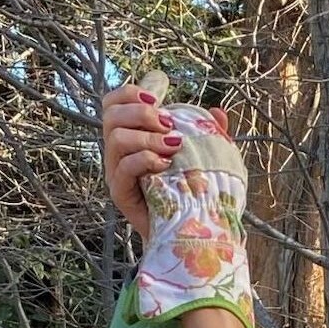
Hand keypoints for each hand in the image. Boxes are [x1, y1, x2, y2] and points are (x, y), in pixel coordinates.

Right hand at [102, 72, 254, 327]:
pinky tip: (165, 164)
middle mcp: (118, 152)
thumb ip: (209, 135)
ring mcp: (116, 173)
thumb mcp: (204, 159)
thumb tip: (217, 113)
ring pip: (116, 139)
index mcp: (130, 135)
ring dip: (146, 136)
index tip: (160, 96)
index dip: (131, 92)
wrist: (184, 235)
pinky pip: (124, 169)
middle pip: (111, 114)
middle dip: (141, 112)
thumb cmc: (191, 193)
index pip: (114, 102)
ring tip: (171, 146)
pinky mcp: (121, 195)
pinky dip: (145, 160)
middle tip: (168, 124)